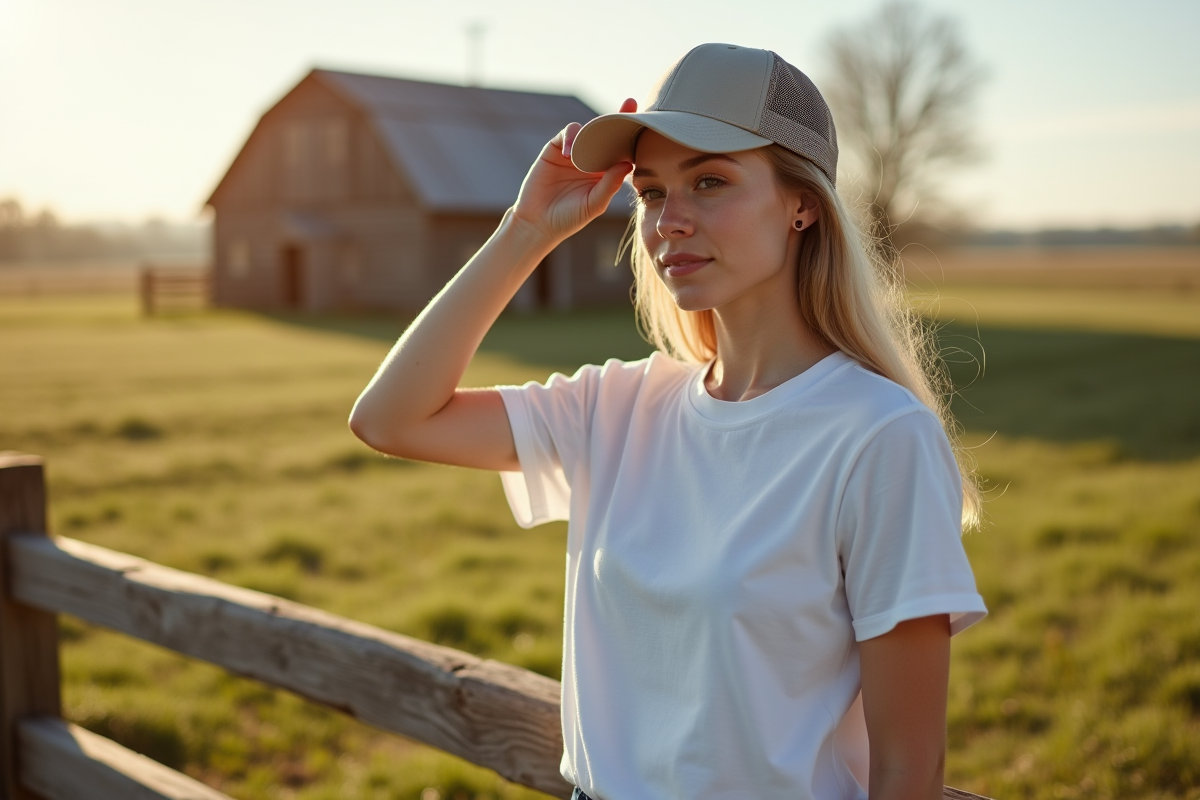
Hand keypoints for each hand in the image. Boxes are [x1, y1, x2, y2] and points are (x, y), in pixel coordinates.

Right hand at [510, 98, 637, 243]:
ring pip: (587, 131)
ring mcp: (573, 153)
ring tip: (590, 150)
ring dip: (592, 133)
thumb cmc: (569, 218)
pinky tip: (570, 155)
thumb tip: (628, 163)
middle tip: (630, 104)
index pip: (621, 149)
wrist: (538, 223)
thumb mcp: (593, 204)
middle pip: (606, 133)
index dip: (631, 134)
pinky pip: (567, 135)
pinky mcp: (555, 150)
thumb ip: (610, 185)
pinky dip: (571, 139)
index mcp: (605, 172)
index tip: (645, 118)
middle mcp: (591, 159)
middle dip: (617, 118)